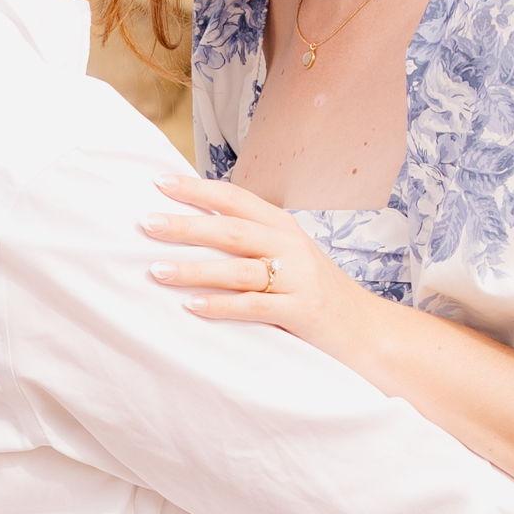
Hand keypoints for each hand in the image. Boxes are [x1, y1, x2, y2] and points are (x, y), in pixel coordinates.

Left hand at [141, 173, 377, 364]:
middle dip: (186, 225)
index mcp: (284, 227)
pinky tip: (191, 306)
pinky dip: (221, 306)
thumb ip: (252, 242)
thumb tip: (195, 227)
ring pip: (238, 270)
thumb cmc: (315, 292)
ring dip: (194, 269)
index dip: (197, 190)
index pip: (235, 200)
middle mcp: (291, 246)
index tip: (158, 183)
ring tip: (156, 271)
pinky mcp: (301, 312)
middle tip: (146, 223)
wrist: (367, 330)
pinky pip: (254, 307)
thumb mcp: (289, 257)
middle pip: (231, 230)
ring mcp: (298, 279)